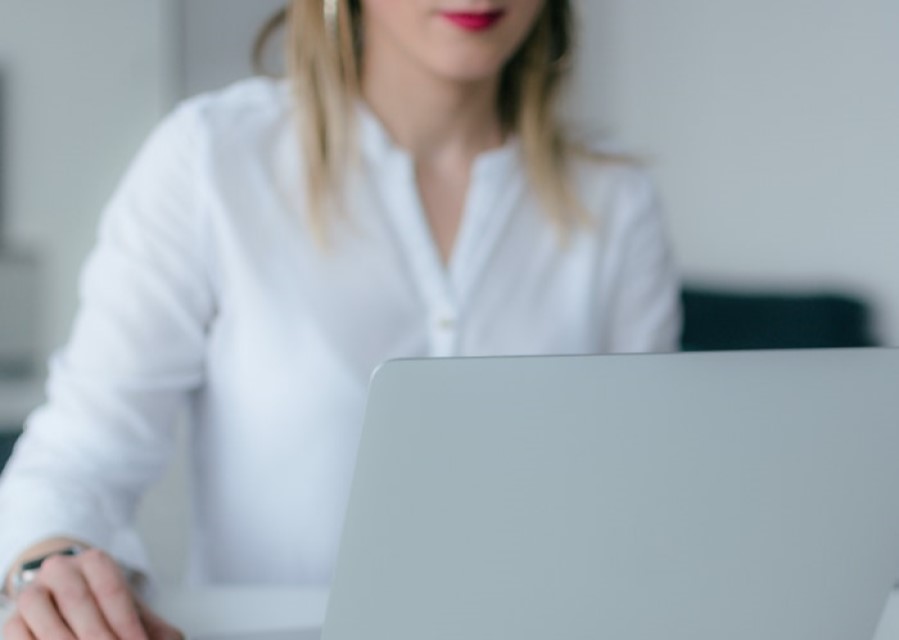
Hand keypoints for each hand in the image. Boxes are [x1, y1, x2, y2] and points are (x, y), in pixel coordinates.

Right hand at [2, 548, 181, 639]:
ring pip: (40, 610)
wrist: (64, 599)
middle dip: (97, 634)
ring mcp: (33, 591)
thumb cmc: (105, 609)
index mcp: (95, 562)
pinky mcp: (13, 617)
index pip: (112, 591)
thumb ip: (153, 628)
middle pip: (78, 600)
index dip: (126, 623)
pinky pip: (17, 631)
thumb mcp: (131, 612)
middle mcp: (61, 569)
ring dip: (63, 639)